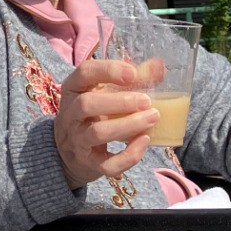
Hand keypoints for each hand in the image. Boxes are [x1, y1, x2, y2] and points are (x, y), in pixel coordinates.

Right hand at [54, 56, 160, 189]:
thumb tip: (159, 66)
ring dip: (127, 125)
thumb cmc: (93, 115)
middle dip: (120, 102)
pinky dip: (128, 156)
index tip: (133, 73)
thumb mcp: (103, 93)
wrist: (70, 153)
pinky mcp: (89, 163)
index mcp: (73, 89)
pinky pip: (107, 164)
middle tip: (147, 101)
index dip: (108, 70)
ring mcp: (77, 140)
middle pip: (87, 104)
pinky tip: (144, 142)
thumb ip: (131, 79)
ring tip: (152, 118)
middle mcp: (70, 114)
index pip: (84, 72)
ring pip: (97, 133)